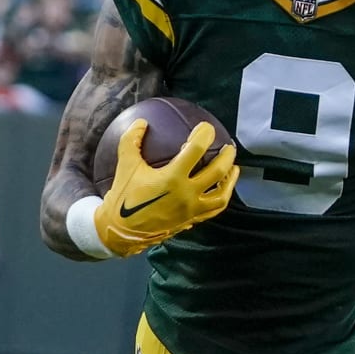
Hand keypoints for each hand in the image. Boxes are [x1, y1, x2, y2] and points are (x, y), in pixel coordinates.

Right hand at [94, 119, 238, 256]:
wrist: (120, 231)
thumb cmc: (124, 196)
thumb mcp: (125, 165)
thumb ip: (131, 140)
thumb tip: (142, 122)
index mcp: (172, 178)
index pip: (196, 150)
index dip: (204, 134)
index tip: (207, 128)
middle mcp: (187, 194)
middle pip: (218, 172)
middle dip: (227, 156)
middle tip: (229, 146)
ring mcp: (191, 209)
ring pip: (222, 195)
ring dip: (231, 180)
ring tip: (234, 169)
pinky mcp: (191, 220)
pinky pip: (212, 210)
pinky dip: (220, 198)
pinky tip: (221, 190)